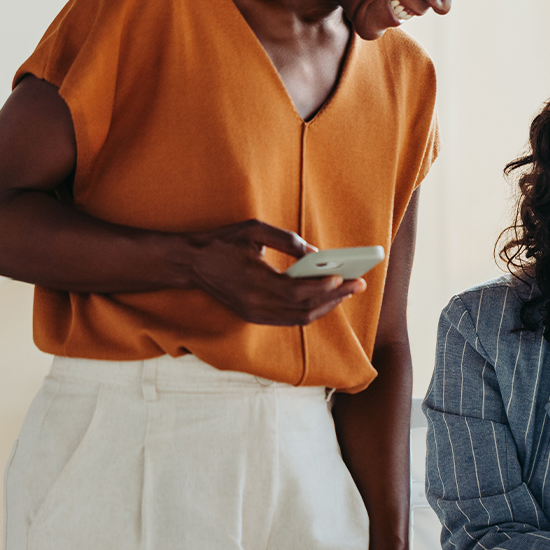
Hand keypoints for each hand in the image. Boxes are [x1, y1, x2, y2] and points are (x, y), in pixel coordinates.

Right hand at [185, 220, 364, 324]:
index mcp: (254, 282)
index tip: (345, 278)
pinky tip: (325, 298)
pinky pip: (289, 320)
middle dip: (334, 297)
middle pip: (304, 309)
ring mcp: (254, 314)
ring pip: (299, 319)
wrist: (191, 263)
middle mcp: (255, 305)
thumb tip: (315, 253)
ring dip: (326, 306)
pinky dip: (310, 311)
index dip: (323, 287)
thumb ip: (286, 240)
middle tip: (358, 284)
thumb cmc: (223, 242)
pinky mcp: (254, 317)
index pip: (297, 292)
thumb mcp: (253, 230)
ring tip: (347, 291)